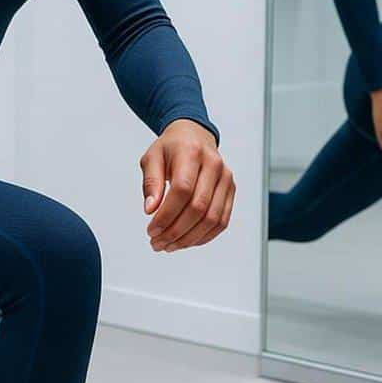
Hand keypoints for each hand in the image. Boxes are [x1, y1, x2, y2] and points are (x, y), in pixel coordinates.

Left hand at [142, 119, 233, 252]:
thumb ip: (151, 182)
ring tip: (169, 246)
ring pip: (212, 219)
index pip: (182, 190)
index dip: (166, 215)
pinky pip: (221, 221)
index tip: (151, 229)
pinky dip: (204, 236)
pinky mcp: (231, 191)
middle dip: (175, 231)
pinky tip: (186, 241)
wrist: (194, 136)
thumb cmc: (171, 148)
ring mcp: (225, 179)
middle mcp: (214, 165)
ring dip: (189, 238)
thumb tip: (150, 210)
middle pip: (198, 208)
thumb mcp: (152, 158)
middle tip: (157, 242)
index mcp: (191, 152)